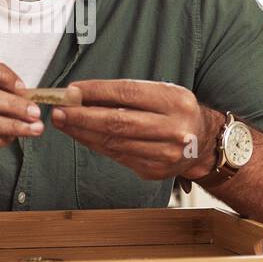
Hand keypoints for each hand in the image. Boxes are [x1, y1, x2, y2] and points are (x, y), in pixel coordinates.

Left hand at [51, 79, 220, 180]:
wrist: (203, 144)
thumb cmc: (175, 112)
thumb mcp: (161, 93)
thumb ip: (127, 94)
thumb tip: (81, 94)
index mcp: (176, 101)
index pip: (127, 93)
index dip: (96, 92)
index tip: (72, 90)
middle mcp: (174, 128)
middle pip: (117, 121)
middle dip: (82, 116)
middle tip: (59, 110)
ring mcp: (165, 153)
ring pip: (114, 142)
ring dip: (82, 132)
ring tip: (63, 122)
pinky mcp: (154, 171)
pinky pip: (117, 156)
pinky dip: (95, 145)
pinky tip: (81, 136)